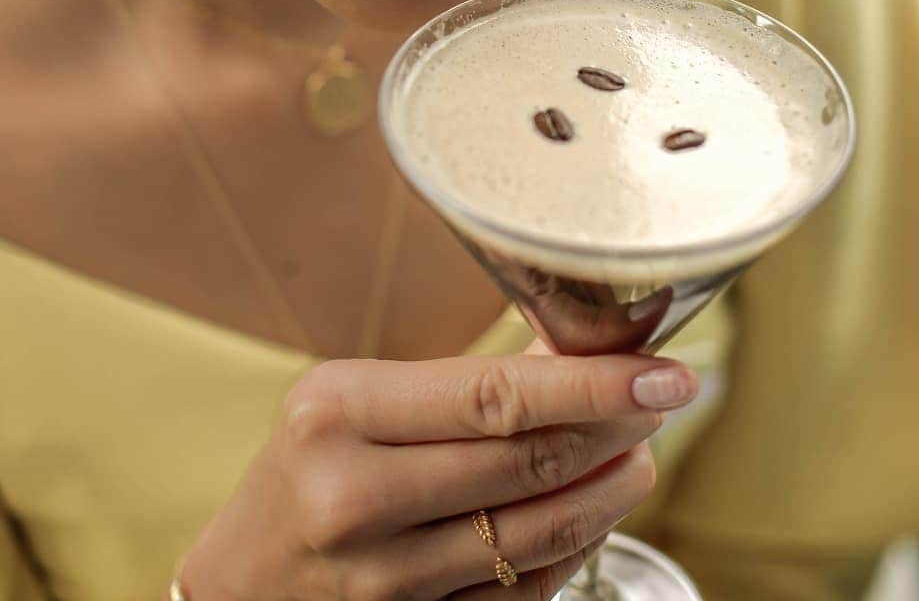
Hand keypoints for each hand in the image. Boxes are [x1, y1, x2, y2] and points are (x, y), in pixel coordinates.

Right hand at [181, 352, 696, 600]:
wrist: (238, 584)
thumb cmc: (308, 469)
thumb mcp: (356, 400)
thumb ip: (463, 384)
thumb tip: (576, 354)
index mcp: (340, 413)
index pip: (496, 396)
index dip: (595, 385)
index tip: (666, 373)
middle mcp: (355, 499)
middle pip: (527, 464)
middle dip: (616, 430)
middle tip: (661, 401)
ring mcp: (382, 584)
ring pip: (537, 537)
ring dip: (606, 492)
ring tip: (637, 455)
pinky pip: (520, 595)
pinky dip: (569, 549)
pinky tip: (586, 512)